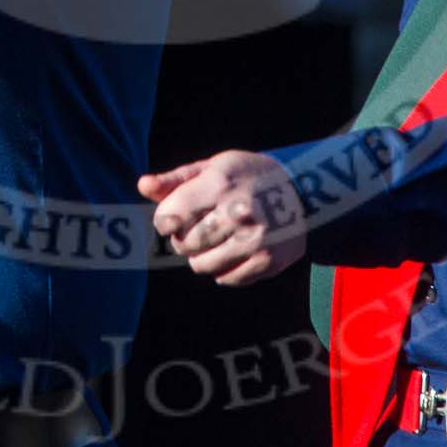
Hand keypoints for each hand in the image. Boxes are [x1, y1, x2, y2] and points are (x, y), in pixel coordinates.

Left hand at [139, 150, 304, 285]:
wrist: (304, 191)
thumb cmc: (246, 176)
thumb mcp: (212, 167)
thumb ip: (175, 181)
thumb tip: (142, 185)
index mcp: (220, 183)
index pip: (169, 216)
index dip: (166, 218)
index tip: (176, 214)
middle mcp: (238, 212)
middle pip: (183, 244)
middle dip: (184, 237)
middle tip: (202, 224)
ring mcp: (255, 240)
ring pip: (201, 265)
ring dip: (203, 255)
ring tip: (219, 236)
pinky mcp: (268, 262)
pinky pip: (225, 279)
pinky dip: (224, 268)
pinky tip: (237, 247)